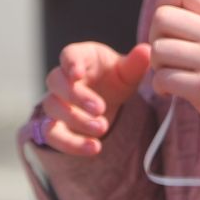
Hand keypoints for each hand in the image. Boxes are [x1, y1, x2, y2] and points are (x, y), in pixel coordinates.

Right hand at [35, 41, 151, 156]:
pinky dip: (71, 144)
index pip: (68, 55)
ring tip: (103, 128)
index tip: (77, 74)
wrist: (107, 100)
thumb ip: (136, 63)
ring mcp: (55, 101)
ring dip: (76, 120)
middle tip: (100, 108)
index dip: (70, 63)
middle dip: (76, 96)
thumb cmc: (113, 78)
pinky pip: (53, 135)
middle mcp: (62, 78)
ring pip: (52, 107)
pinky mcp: (54, 125)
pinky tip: (93, 148)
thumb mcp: (127, 72)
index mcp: (80, 58)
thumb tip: (146, 51)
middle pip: (56, 81)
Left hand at [147, 0, 199, 154]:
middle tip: (167, 52)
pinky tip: (172, 91)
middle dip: (155, 35)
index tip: (168, 22)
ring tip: (172, 73)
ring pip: (158, 49)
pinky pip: (163, 77)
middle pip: (162, 16)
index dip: (166, 0)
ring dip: (157, 65)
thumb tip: (169, 6)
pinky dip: (160, 86)